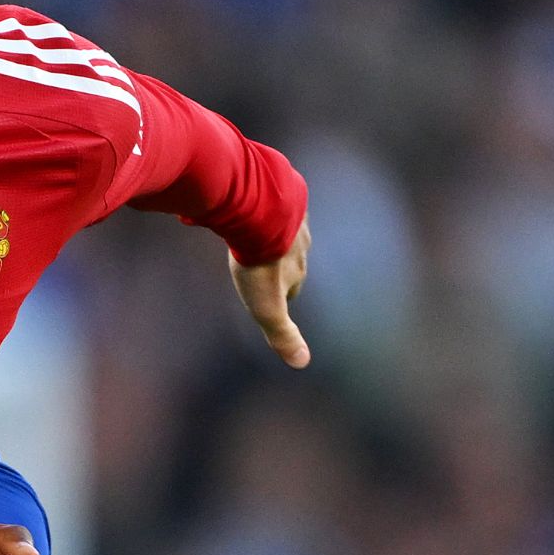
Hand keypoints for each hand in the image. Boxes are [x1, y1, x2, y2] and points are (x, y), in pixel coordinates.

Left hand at [228, 215, 309, 369]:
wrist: (259, 209)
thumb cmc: (259, 262)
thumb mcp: (267, 307)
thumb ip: (283, 335)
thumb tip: (302, 363)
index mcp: (297, 269)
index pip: (292, 285)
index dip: (280, 291)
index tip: (267, 293)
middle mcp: (302, 243)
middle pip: (288, 256)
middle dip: (275, 260)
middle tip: (257, 262)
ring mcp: (295, 216)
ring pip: (282, 227)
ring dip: (269, 232)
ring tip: (250, 233)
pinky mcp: (284, 190)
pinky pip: (277, 200)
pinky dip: (267, 206)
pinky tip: (251, 204)